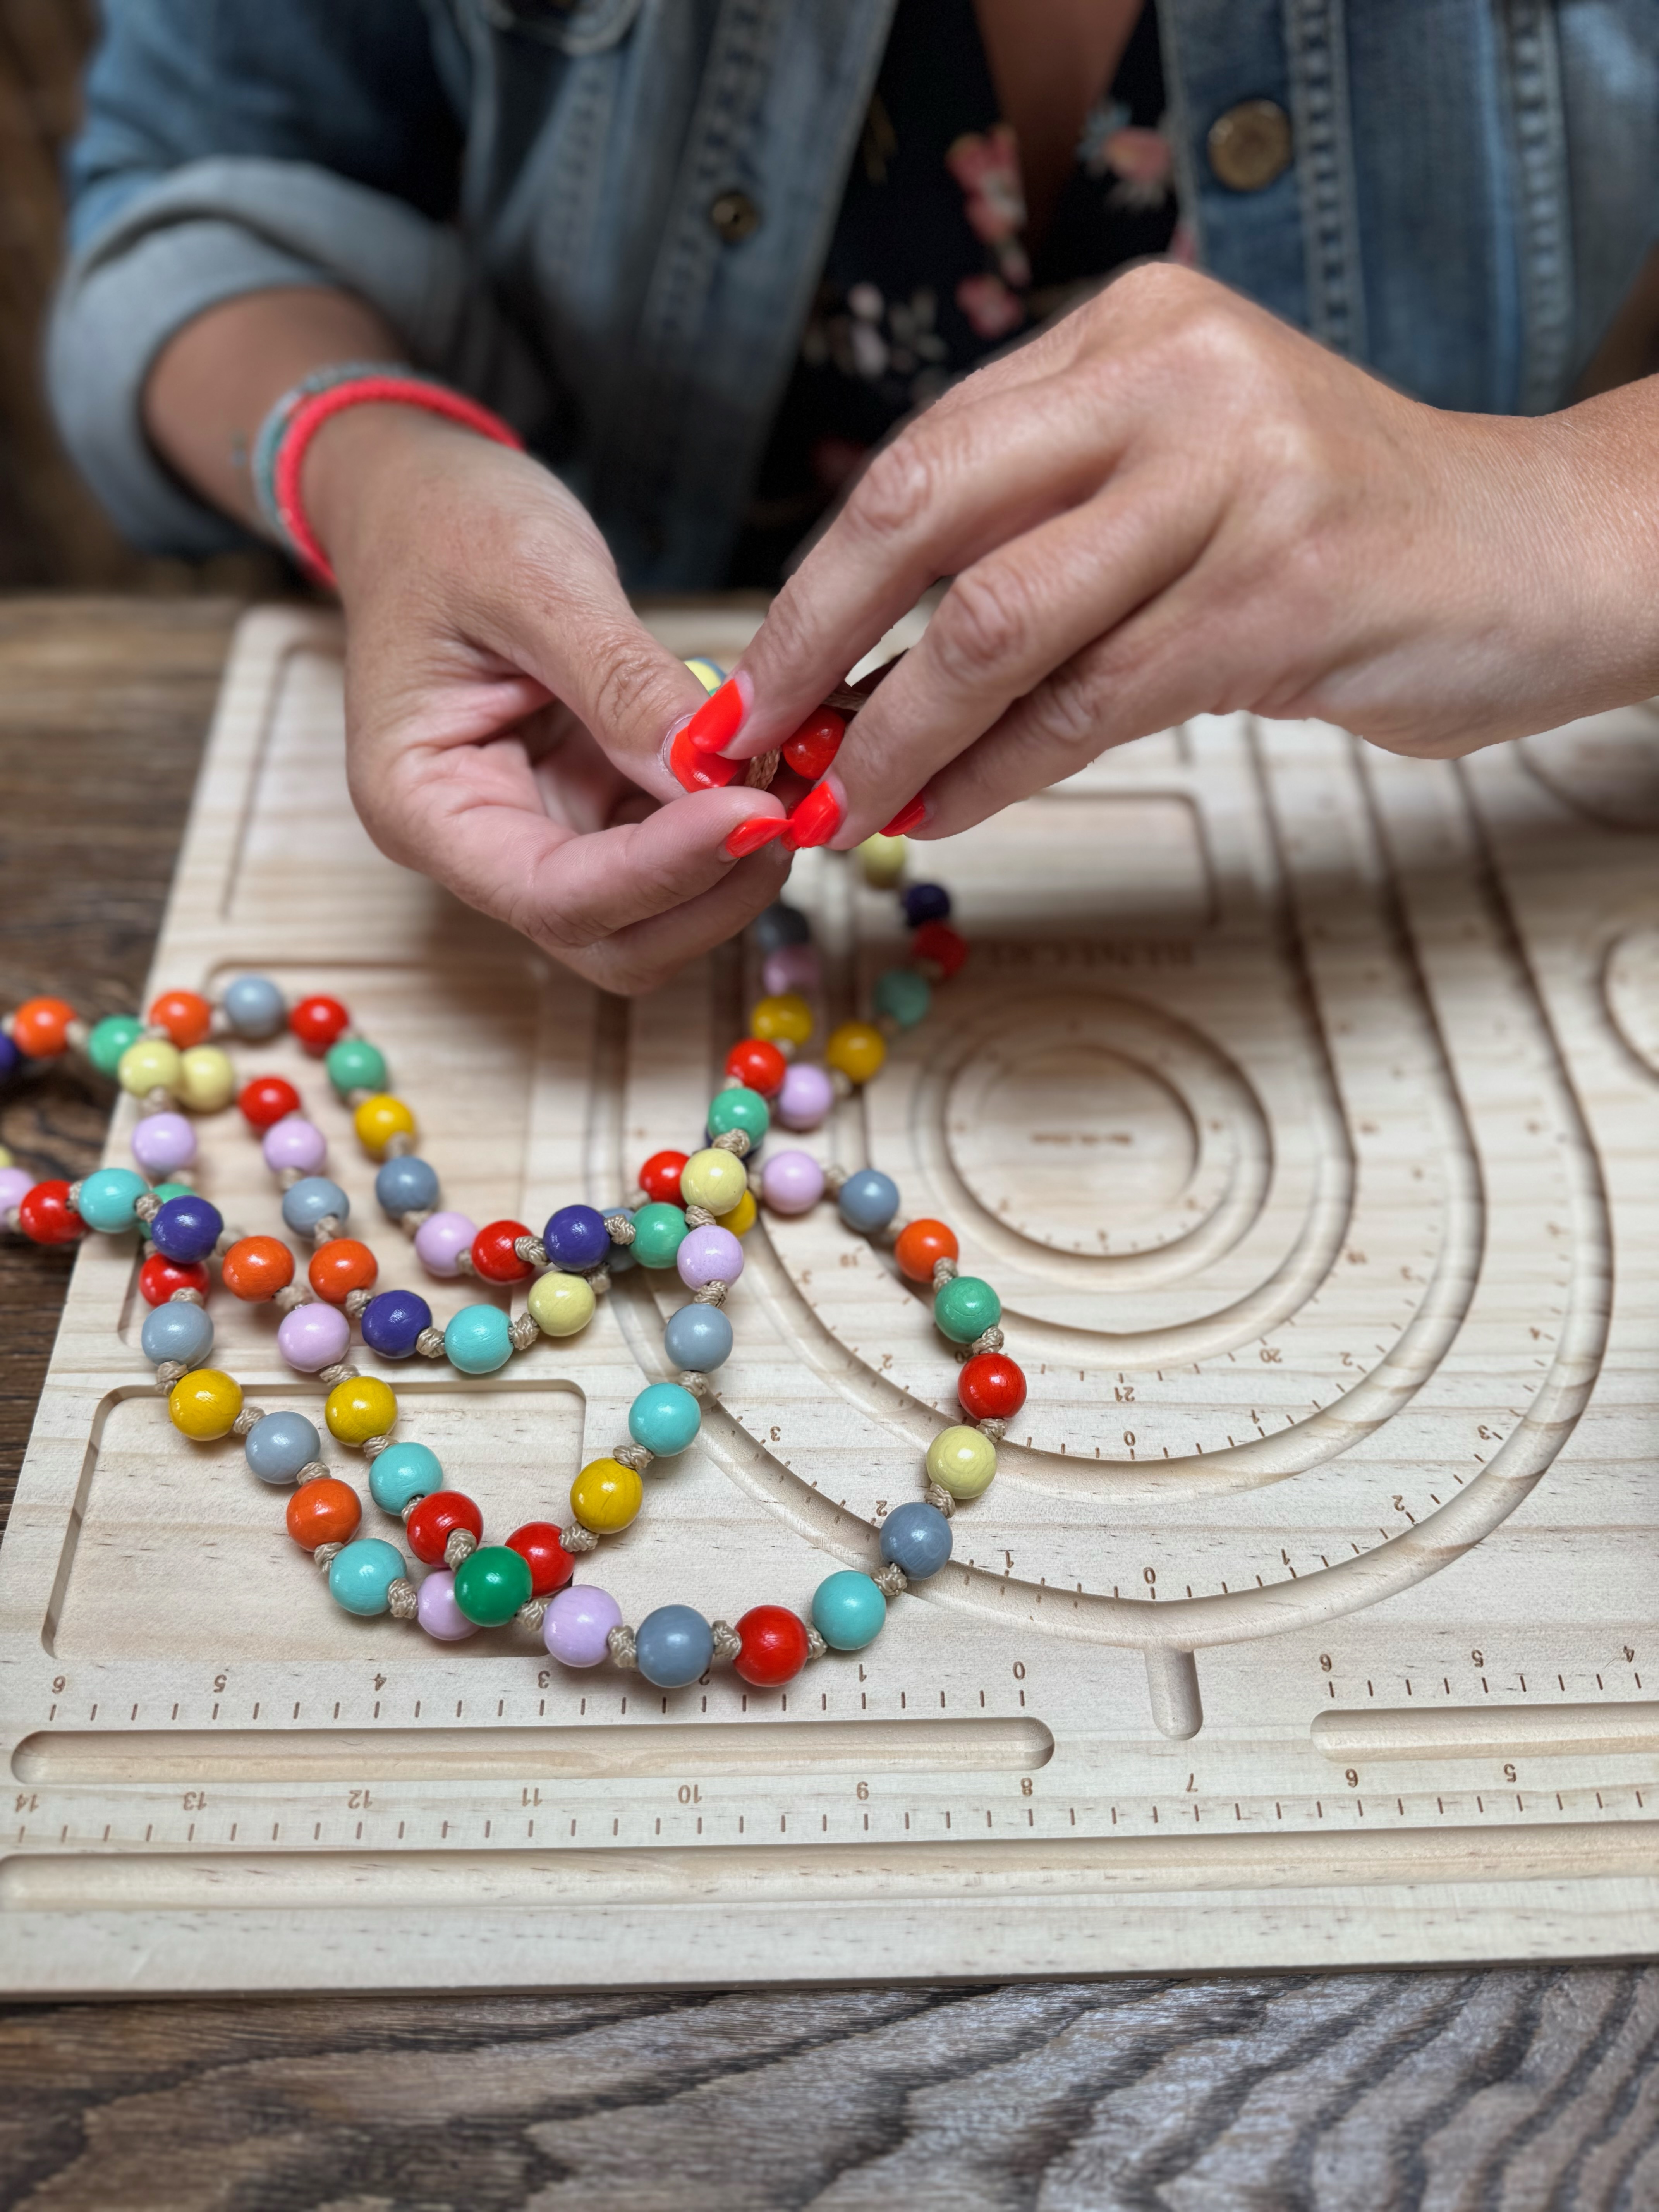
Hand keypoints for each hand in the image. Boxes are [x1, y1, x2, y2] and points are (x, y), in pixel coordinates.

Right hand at [306, 406, 789, 989]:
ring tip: (789, 779)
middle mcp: (480, 846)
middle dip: (707, 894)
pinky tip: (770, 767)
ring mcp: (540, 834)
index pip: (554, 897)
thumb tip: (709, 773)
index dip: (663, 872)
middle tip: (787, 810)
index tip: (754, 813)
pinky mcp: (592, 808)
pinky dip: (727, 826)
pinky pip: (671, 853)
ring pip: (653, 916)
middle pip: (611, 939)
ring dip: (729, 869)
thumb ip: (620, 684)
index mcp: (423, 807)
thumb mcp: (534, 581)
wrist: (419, 497)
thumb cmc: (447, 525)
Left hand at [694, 262, 1658, 845]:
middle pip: (925, 508)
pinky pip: (1092, 700)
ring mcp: (1234, 478)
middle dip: (816, 641)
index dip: (820, 583)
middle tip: (757, 744)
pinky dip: (999, 770)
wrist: (1536, 554)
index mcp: (1131, 329)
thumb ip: (1044, 527)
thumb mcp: (1178, 481)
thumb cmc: (1338, 536)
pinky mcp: (1282, 591)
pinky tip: (949, 810)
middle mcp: (1174, 378)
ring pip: (999, 622)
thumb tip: (862, 658)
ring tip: (845, 807)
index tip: (759, 683)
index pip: (925, 457)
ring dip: (900, 735)